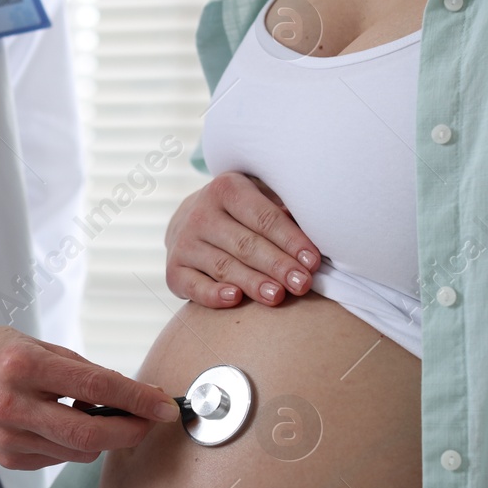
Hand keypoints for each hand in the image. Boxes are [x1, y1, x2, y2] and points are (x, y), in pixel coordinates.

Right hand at [0, 327, 180, 469]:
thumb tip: (134, 395)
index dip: (137, 399)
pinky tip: (64, 423)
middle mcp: (12, 403)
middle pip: (89, 433)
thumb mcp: (38, 344)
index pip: (95, 387)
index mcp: (22, 364)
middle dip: (131, 431)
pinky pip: (59, 458)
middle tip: (151, 422)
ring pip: (78, 451)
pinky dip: (75, 445)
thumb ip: (83, 371)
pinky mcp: (7, 457)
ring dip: (103, 438)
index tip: (164, 406)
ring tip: (100, 415)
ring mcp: (8, 436)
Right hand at [164, 172, 320, 307]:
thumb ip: (284, 211)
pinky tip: (234, 299)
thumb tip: (314, 229)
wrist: (191, 220)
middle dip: (277, 266)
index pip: (264, 218)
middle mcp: (201, 213)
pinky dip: (212, 294)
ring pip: (223, 266)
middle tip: (302, 284)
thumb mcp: (262, 198)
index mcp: (227, 189)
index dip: (290, 241)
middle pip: (245, 244)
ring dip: (252, 283)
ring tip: (278, 296)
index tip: (313, 262)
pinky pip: (194, 285)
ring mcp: (184, 242)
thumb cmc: (242, 213)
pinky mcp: (173, 270)